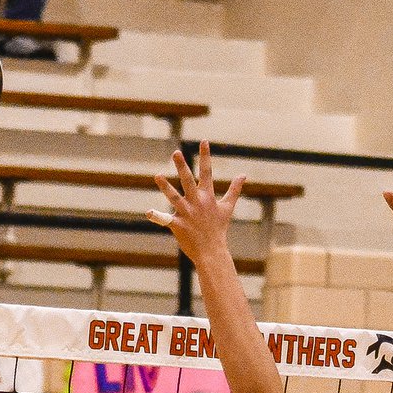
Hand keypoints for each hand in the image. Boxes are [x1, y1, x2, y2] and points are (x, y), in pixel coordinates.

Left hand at [148, 141, 242, 264]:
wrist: (212, 251)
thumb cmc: (218, 229)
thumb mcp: (227, 207)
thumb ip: (234, 189)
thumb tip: (243, 174)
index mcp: (208, 196)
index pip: (207, 172)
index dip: (205, 156)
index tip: (203, 141)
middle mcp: (197, 202)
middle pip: (188, 181)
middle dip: (182, 167)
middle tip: (176, 153)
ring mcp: (187, 213)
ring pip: (174, 197)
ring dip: (166, 187)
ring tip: (157, 175)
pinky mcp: (178, 225)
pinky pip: (165, 219)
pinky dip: (157, 217)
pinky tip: (148, 212)